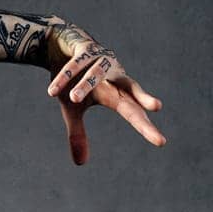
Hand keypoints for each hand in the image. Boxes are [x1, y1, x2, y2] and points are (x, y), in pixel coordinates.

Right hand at [45, 21, 165, 165]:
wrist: (60, 47)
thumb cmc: (73, 82)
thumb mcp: (73, 110)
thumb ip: (79, 134)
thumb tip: (81, 163)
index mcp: (115, 92)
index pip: (133, 111)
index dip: (145, 126)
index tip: (160, 142)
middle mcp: (113, 76)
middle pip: (130, 90)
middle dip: (142, 99)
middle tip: (157, 107)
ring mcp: (100, 60)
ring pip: (96, 74)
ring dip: (85, 85)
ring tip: (73, 99)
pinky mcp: (83, 49)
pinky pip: (73, 65)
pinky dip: (63, 77)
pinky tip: (52, 91)